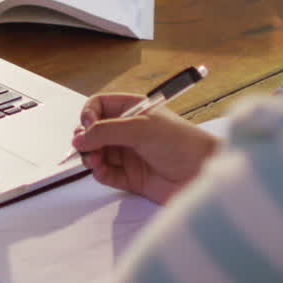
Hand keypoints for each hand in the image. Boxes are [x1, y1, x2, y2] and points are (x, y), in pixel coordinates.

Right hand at [70, 93, 221, 204]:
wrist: (203, 174)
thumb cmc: (183, 143)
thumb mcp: (142, 129)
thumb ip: (107, 131)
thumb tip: (80, 137)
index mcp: (133, 110)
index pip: (99, 106)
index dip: (89, 115)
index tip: (87, 126)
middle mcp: (128, 131)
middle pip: (93, 131)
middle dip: (86, 139)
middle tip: (86, 147)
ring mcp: (129, 154)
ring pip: (96, 153)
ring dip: (90, 157)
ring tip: (95, 161)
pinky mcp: (130, 177)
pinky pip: (106, 174)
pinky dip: (99, 173)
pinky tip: (101, 171)